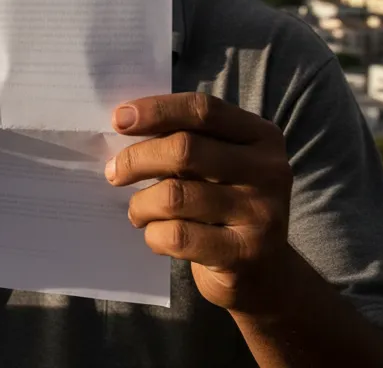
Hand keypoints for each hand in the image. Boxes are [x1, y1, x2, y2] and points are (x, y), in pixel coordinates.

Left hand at [105, 93, 293, 314]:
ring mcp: (261, 213)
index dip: (156, 111)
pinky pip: (178, 236)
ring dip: (141, 204)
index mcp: (261, 136)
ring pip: (174, 196)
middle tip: (113, 173)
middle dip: (136, 159)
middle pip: (184, 150)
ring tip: (137, 211)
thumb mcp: (216, 166)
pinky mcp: (245, 252)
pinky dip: (154, 235)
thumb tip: (122, 125)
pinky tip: (156, 235)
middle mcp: (269, 170)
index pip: (203, 110)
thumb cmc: (222, 205)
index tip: (118, 119)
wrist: (263, 272)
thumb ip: (183, 141)